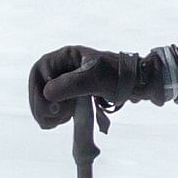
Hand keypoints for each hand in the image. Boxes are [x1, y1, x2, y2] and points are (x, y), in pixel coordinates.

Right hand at [29, 45, 158, 127]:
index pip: (39, 72)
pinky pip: (56, 104)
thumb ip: (70, 85)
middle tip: (49, 121)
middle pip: (39, 86)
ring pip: (46, 97)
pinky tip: (65, 120)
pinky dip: (56, 114)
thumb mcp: (94, 79)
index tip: (50, 107)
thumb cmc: (118, 77)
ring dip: (47, 112)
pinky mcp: (74, 93)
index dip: (38, 91)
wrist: (139, 84)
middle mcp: (64, 66)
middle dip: (41, 105)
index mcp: (67, 56)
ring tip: (59, 122)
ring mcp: (68, 80)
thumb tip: (46, 94)